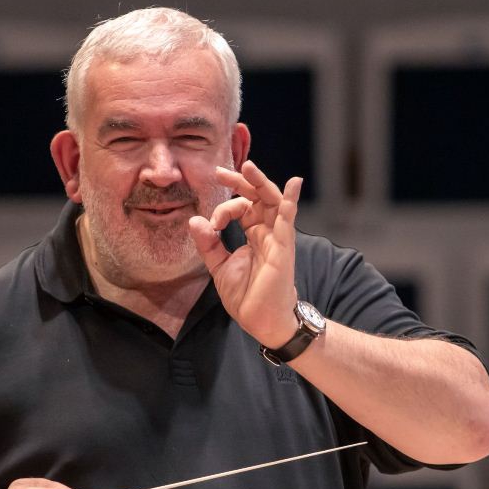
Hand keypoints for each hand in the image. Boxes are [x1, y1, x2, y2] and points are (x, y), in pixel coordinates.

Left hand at [188, 160, 301, 348]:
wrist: (261, 321)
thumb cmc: (246, 296)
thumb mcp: (219, 266)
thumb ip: (208, 243)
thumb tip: (195, 220)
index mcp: (254, 234)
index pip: (242, 207)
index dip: (224, 208)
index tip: (210, 224)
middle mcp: (267, 232)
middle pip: (258, 197)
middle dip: (241, 182)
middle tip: (220, 172)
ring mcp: (277, 238)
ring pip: (272, 202)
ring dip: (260, 183)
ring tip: (248, 167)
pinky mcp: (283, 248)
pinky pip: (288, 220)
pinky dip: (291, 200)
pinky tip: (294, 184)